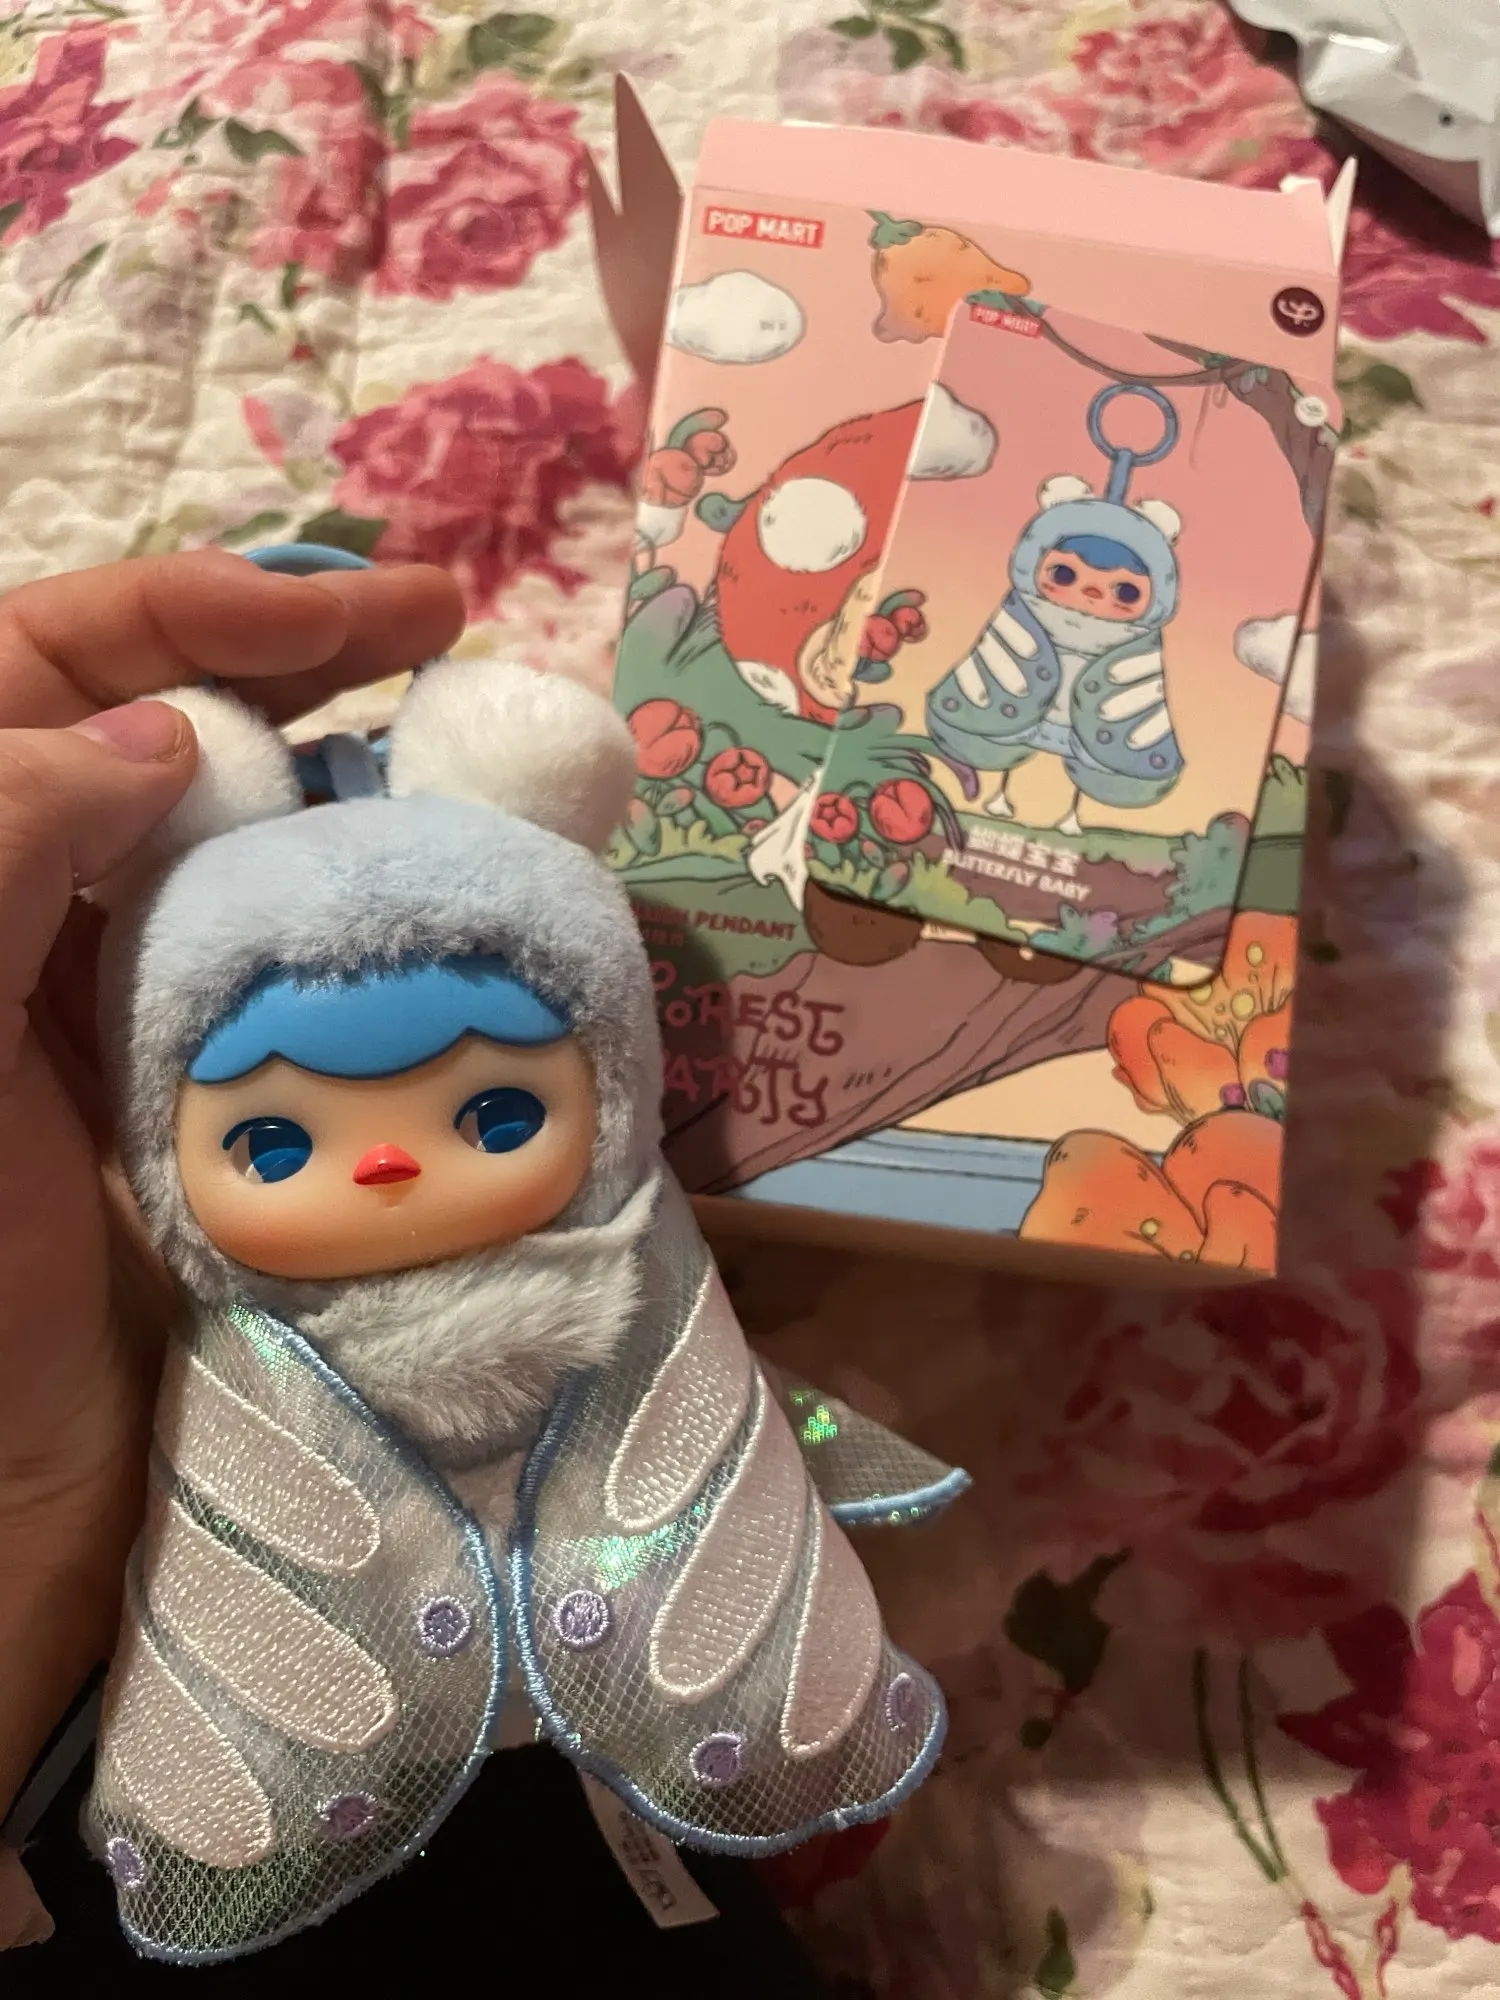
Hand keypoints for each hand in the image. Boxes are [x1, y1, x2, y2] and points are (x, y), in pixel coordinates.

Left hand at [0, 549, 463, 1818]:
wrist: (18, 1513)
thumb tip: (156, 732)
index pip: (41, 664)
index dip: (192, 609)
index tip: (355, 610)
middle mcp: (30, 907)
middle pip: (157, 726)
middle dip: (293, 662)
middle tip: (447, 636)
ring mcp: (123, 996)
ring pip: (240, 830)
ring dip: (348, 776)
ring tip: (478, 746)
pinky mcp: (211, 1082)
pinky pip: (292, 953)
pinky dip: (371, 907)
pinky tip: (457, 896)